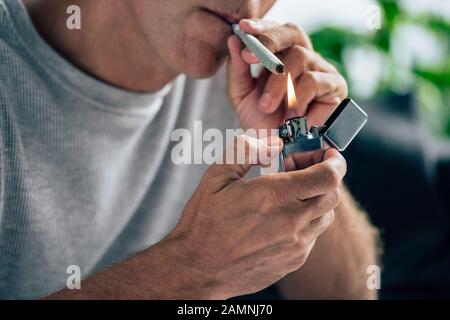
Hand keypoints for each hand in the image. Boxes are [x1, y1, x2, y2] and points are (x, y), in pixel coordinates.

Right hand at [164, 135, 346, 298]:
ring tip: (289, 195)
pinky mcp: (293, 261)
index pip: (329, 176)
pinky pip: (313, 235)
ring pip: (326, 215)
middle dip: (324, 176)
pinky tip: (280, 218)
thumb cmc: (204, 223)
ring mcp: (295, 245)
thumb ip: (248, 151)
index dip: (334, 160)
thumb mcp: (217, 176)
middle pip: (333, 194)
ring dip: (316, 199)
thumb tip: (275, 144)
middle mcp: (292, 222)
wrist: (197, 268)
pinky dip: (306, 221)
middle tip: (300, 171)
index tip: (326, 155)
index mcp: (274, 196)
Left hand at [227, 19, 347, 130]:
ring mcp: (321, 69)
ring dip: (278, 83)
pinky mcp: (335, 86)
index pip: (276, 30)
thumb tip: (233, 39)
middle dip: (268, 43)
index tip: (243, 29)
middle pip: (292, 33)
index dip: (262, 27)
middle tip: (249, 58)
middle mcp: (303, 56)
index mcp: (282, 54)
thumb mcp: (242, 95)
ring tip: (267, 106)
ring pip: (300, 58)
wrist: (279, 150)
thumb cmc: (262, 121)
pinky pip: (314, 81)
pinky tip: (290, 116)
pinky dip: (297, 98)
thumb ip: (237, 69)